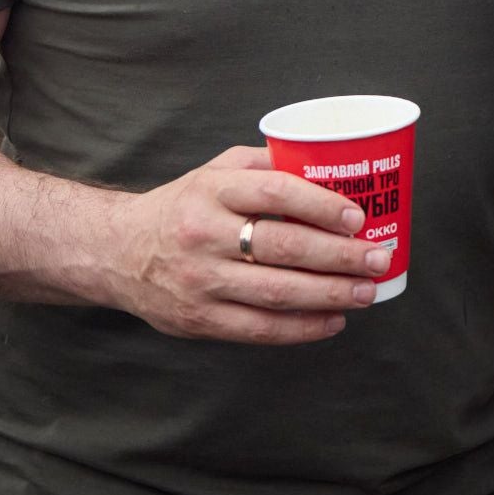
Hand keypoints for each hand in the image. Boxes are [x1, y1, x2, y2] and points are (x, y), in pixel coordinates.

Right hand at [107, 145, 391, 343]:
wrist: (116, 252)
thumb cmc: (181, 206)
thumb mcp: (213, 171)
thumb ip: (263, 165)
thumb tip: (326, 165)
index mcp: (210, 191)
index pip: (273, 193)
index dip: (320, 205)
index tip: (357, 217)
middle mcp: (203, 235)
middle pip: (283, 248)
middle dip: (339, 256)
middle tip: (377, 258)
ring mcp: (200, 281)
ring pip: (275, 293)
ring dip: (329, 295)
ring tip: (366, 292)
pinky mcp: (199, 320)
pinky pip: (259, 329)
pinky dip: (302, 328)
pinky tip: (334, 320)